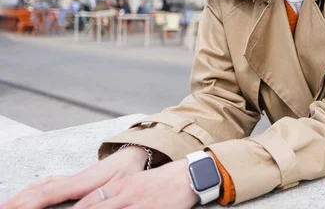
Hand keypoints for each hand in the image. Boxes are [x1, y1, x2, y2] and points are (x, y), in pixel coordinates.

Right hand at [0, 146, 147, 208]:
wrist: (134, 155)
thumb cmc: (128, 172)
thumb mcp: (117, 187)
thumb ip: (98, 199)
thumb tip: (78, 208)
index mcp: (80, 182)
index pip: (48, 194)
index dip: (29, 203)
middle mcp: (71, 180)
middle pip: (37, 191)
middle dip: (17, 202)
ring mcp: (70, 179)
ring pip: (39, 187)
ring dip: (21, 197)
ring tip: (5, 205)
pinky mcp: (72, 180)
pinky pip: (46, 185)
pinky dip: (32, 190)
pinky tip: (26, 195)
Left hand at [72, 159, 198, 208]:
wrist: (188, 176)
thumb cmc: (164, 179)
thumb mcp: (138, 181)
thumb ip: (121, 191)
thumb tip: (102, 201)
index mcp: (124, 184)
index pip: (93, 198)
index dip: (79, 208)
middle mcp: (128, 194)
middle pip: (99, 208)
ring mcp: (140, 204)